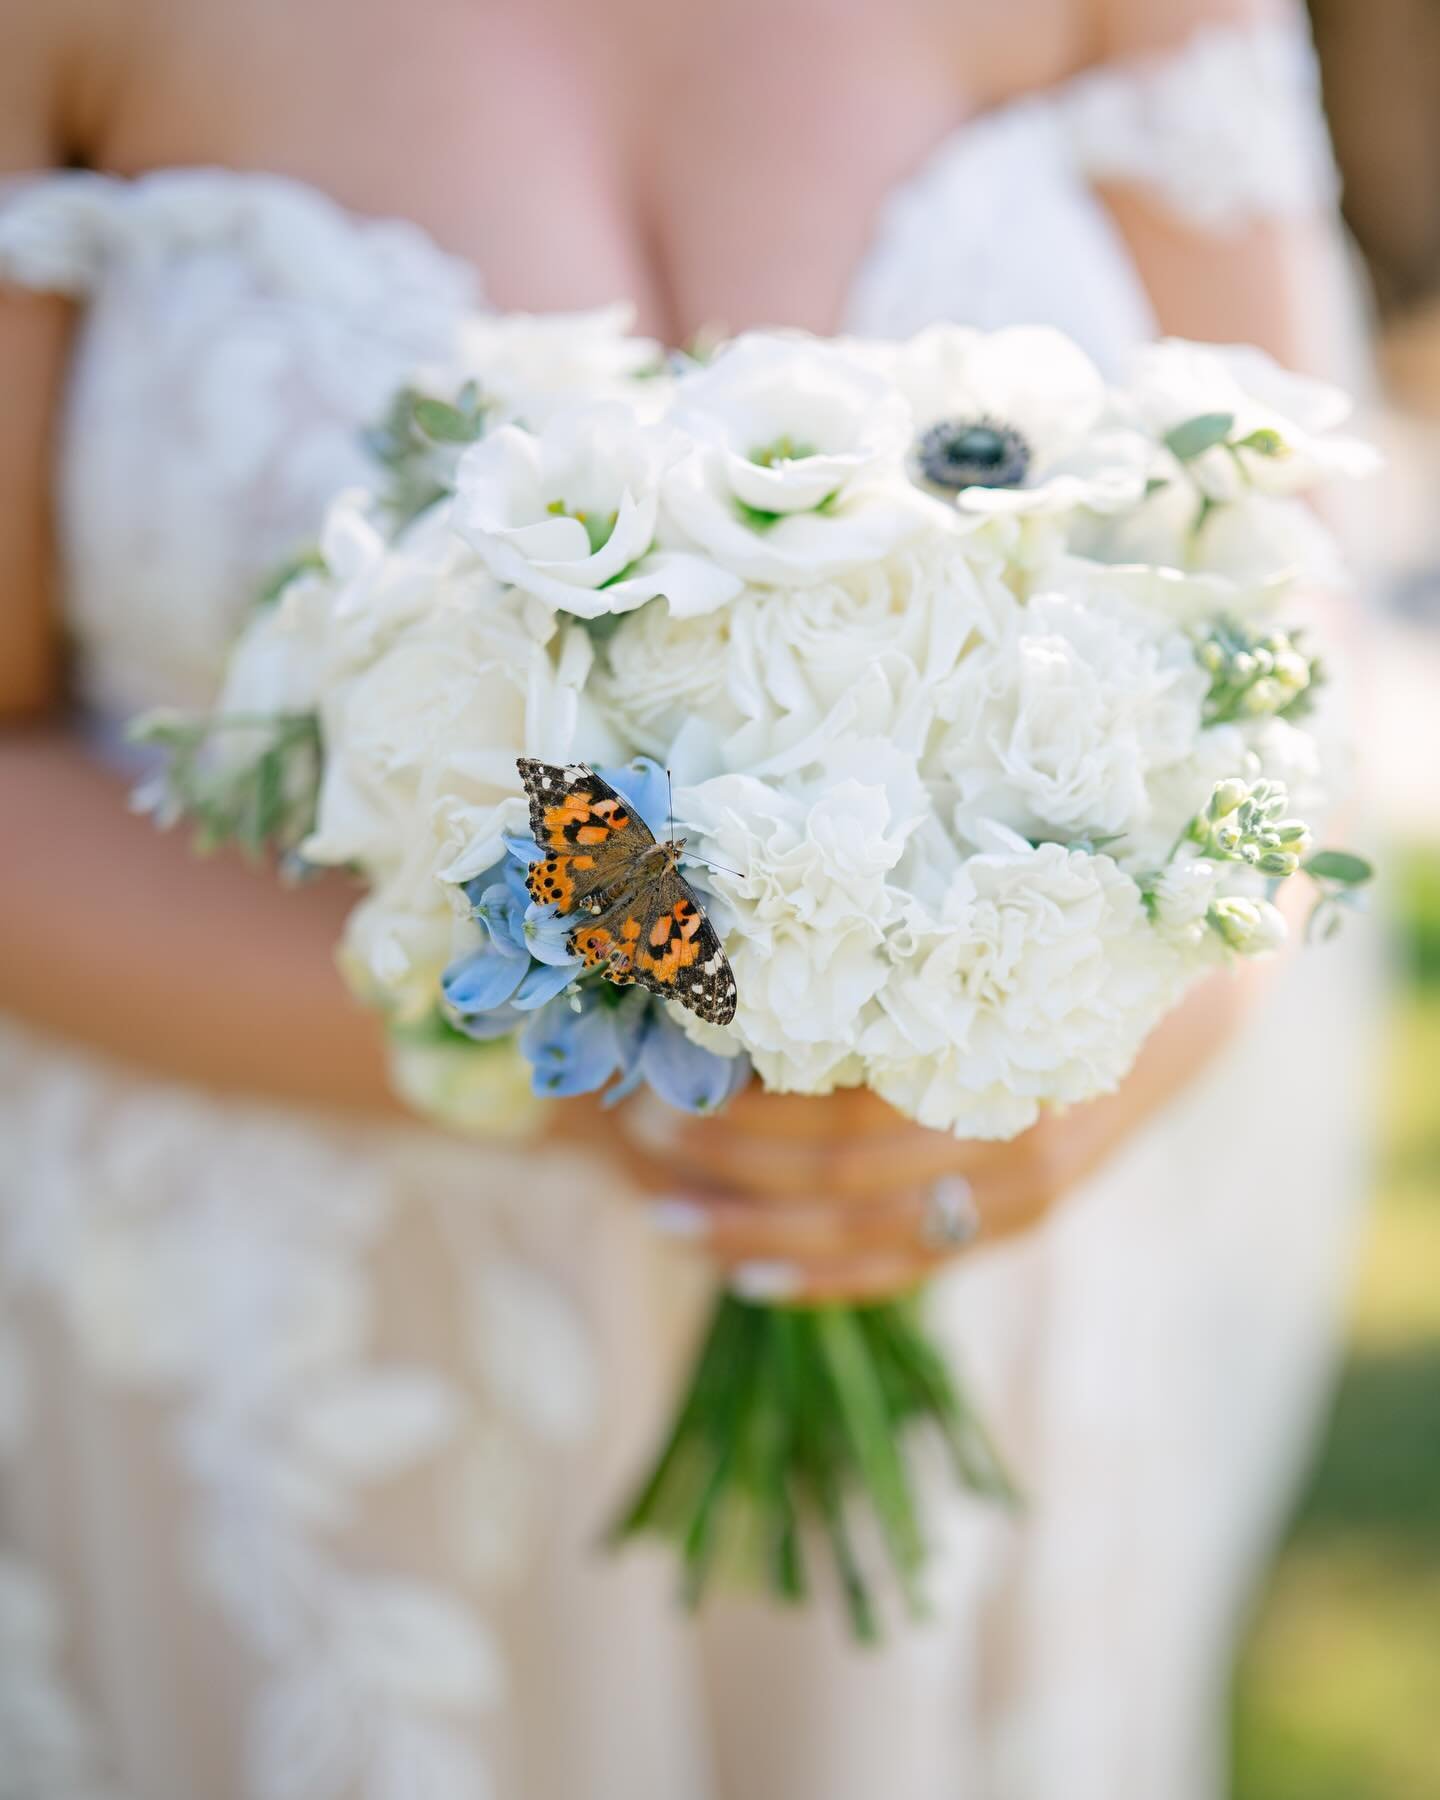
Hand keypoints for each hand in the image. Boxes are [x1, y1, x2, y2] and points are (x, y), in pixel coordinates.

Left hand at [588, 965, 1256, 1300]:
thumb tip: (731, 964)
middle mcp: (1009, 1137)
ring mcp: (1018, 1193)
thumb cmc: (1062, 940)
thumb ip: (879, 967)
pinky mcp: (1020, 1221)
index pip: (837, 1105)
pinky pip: (907, 1267)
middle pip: (836, 1173)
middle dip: (723, 1163)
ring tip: (661, 1215)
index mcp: (989, 1051)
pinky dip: (825, 1275)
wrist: (1189, 995)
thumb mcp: (980, 935)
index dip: (737, 1110)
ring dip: (751, 1229)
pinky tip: (748, 1276)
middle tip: (635, 1137)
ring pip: (862, 1232)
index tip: (649, 1086)